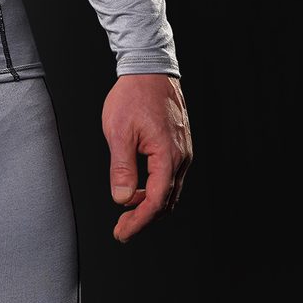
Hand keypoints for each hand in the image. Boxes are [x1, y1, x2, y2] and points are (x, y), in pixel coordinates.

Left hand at [101, 73, 191, 242]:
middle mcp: (181, 157)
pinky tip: (140, 188)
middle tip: (122, 227)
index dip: (138, 221)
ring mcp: (183, 151)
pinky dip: (156, 188)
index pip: (155, 202)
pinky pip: (171, 176)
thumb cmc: (132, 96)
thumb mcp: (119, 131)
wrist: (150, 69)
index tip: (121, 233)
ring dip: (151, 204)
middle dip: (144, 218)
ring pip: (170, 190)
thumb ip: (122, 167)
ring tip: (128, 210)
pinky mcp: (180, 145)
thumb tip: (122, 198)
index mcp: (167, 156)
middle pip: (166, 201)